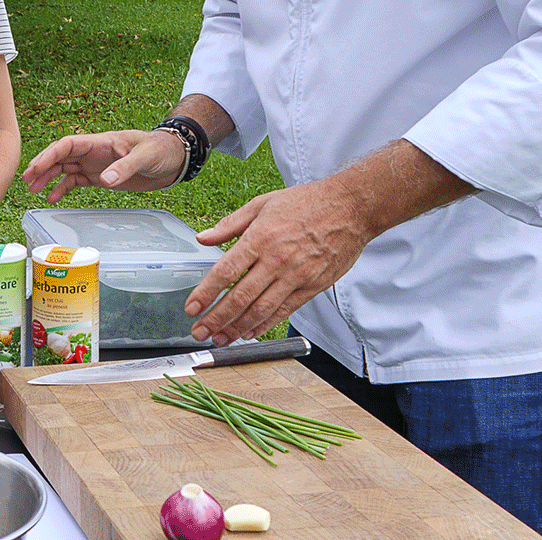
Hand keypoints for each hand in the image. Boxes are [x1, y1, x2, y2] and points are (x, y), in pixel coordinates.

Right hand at [20, 129, 185, 201]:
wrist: (173, 158)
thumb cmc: (161, 150)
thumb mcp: (146, 157)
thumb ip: (125, 167)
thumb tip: (106, 180)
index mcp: (101, 142)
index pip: (68, 145)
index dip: (49, 155)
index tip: (36, 167)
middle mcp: (94, 152)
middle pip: (60, 156)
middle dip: (42, 166)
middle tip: (26, 180)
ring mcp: (95, 164)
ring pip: (64, 168)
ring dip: (48, 177)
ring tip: (32, 190)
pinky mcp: (100, 176)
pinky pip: (75, 180)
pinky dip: (62, 188)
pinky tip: (52, 198)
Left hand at [183, 181, 372, 345]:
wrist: (350, 208)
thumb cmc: (306, 202)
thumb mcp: (262, 203)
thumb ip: (230, 224)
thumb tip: (203, 238)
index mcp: (260, 238)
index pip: (225, 272)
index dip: (205, 293)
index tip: (191, 308)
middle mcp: (276, 260)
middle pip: (240, 297)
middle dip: (216, 318)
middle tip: (200, 332)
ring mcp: (296, 276)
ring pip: (261, 309)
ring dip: (238, 328)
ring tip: (221, 338)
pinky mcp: (312, 286)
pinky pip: (285, 311)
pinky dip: (266, 324)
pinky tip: (250, 332)